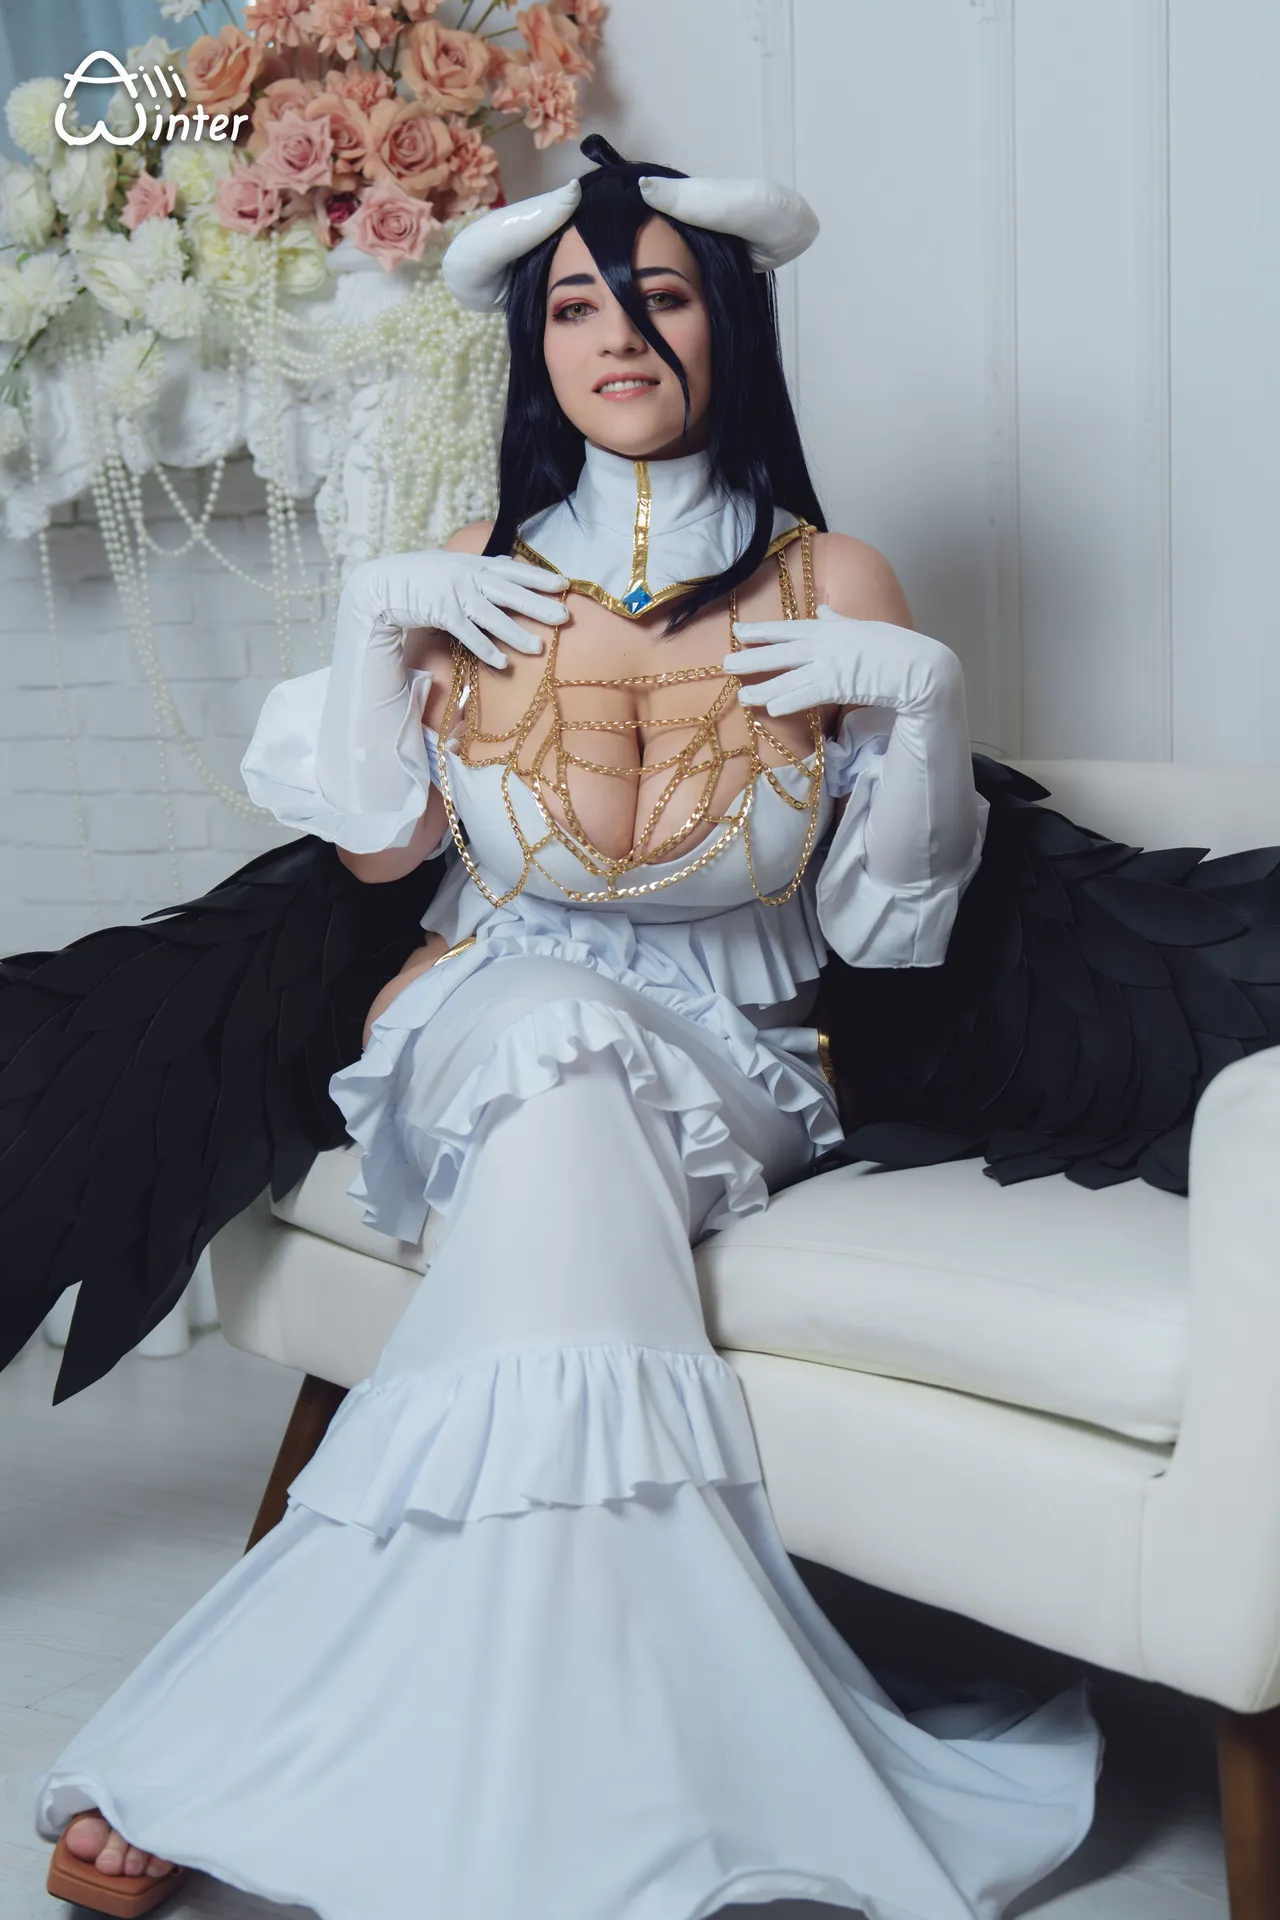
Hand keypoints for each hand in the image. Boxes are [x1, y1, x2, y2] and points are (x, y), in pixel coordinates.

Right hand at [342, 548, 569, 671]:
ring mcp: (454, 594)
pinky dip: (485, 648)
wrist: (381, 583)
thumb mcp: (450, 565)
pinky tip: (502, 662)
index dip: (538, 576)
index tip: (563, 583)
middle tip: (565, 617)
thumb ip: (477, 568)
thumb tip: (504, 566)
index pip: (512, 569)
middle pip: (510, 592)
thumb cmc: (417, 576)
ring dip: (516, 633)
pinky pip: (468, 634)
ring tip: (539, 648)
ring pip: (493, 616)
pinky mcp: (441, 612)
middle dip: (539, 605)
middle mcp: (467, 576)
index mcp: (472, 564)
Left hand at [724, 601, 961, 717]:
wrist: (917, 665)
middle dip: (751, 657)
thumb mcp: (863, 626)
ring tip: (742, 695)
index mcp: (830, 628)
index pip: (788, 628)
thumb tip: (823, 610)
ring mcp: (830, 664)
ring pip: (788, 677)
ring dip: (763, 687)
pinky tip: (770, 709)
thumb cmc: (894, 648)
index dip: (762, 631)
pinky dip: (788, 702)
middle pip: (780, 651)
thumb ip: (838, 619)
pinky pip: (806, 695)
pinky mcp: (838, 684)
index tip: (738, 632)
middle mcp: (825, 643)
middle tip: (724, 662)